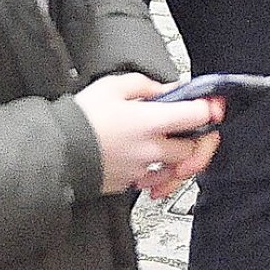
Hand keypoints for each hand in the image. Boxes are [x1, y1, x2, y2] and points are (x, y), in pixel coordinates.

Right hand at [74, 72, 224, 198]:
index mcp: (151, 122)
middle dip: (196, 138)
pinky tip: (154, 165)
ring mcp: (142, 169)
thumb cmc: (81, 118)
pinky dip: (159, 174)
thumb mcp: (112, 86)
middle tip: (193, 128)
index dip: (209, 108)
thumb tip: (162, 89)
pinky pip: (154, 181)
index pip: (196, 116)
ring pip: (177, 169)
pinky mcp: (129, 183)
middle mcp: (152, 149)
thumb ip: (144, 85)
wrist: (57, 150)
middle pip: (193, 148)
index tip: (212, 105)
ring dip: (181, 159)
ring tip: (175, 146)